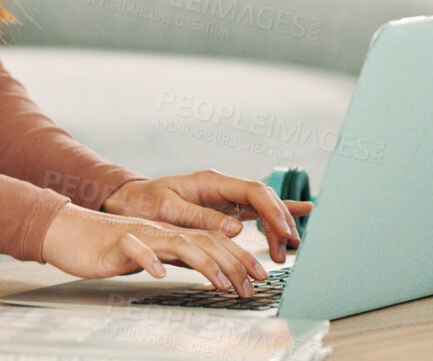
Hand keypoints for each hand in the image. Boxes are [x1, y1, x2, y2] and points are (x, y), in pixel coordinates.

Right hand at [38, 203, 268, 296]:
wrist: (69, 232)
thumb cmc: (108, 246)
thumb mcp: (151, 253)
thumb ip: (177, 257)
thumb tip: (208, 268)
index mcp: (171, 234)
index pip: (212, 241)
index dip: (238, 257)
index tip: (258, 277)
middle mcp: (161, 231)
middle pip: (204, 241)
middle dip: (233, 262)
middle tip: (252, 285)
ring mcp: (140, 235)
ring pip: (178, 244)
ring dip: (203, 264)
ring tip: (220, 283)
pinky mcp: (117, 241)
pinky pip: (135, 248)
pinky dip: (149, 260)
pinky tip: (159, 274)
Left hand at [99, 171, 311, 262]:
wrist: (131, 202)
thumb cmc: (145, 203)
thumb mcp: (168, 209)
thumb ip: (201, 218)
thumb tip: (235, 229)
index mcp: (210, 181)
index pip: (252, 191)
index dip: (272, 210)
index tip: (283, 232)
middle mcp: (222, 187)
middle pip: (262, 199)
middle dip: (279, 222)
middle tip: (287, 247)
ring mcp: (225, 198)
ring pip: (261, 207)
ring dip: (276, 227)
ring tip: (284, 251)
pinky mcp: (224, 210)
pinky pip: (254, 212)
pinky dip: (275, 215)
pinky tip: (301, 211)